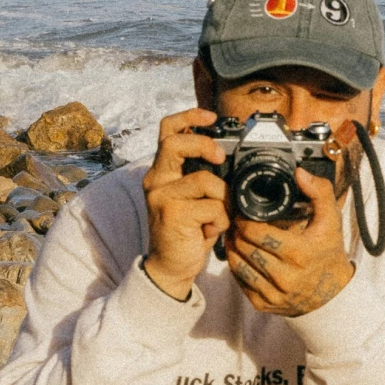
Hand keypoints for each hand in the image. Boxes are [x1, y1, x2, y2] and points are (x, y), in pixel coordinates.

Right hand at [142, 107, 228, 300]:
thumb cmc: (187, 230)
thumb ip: (203, 175)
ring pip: (204, 179)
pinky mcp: (171, 214)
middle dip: (204, 145)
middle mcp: (156, 180)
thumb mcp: (194, 197)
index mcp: (163, 171)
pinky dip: (220, 220)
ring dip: (222, 199)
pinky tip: (211, 230)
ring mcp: (161, 196)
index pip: (167, 130)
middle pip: (175, 143)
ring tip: (217, 216)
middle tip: (220, 158)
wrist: (171, 267)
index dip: (189, 116)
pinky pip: (212, 207)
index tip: (211, 116)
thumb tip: (229, 158)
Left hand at [224, 165, 354, 318]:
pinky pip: (239, 282)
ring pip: (237, 265)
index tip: (243, 213)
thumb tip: (299, 172)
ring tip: (234, 235)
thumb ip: (319, 192)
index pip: (256, 234)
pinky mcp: (263, 304)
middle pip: (243, 248)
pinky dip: (236, 266)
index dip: (244, 221)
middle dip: (236, 232)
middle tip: (235, 222)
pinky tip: (240, 254)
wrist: (333, 294)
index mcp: (299, 253)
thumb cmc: (328, 252)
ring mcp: (273, 293)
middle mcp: (285, 276)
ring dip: (232, 247)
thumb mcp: (331, 220)